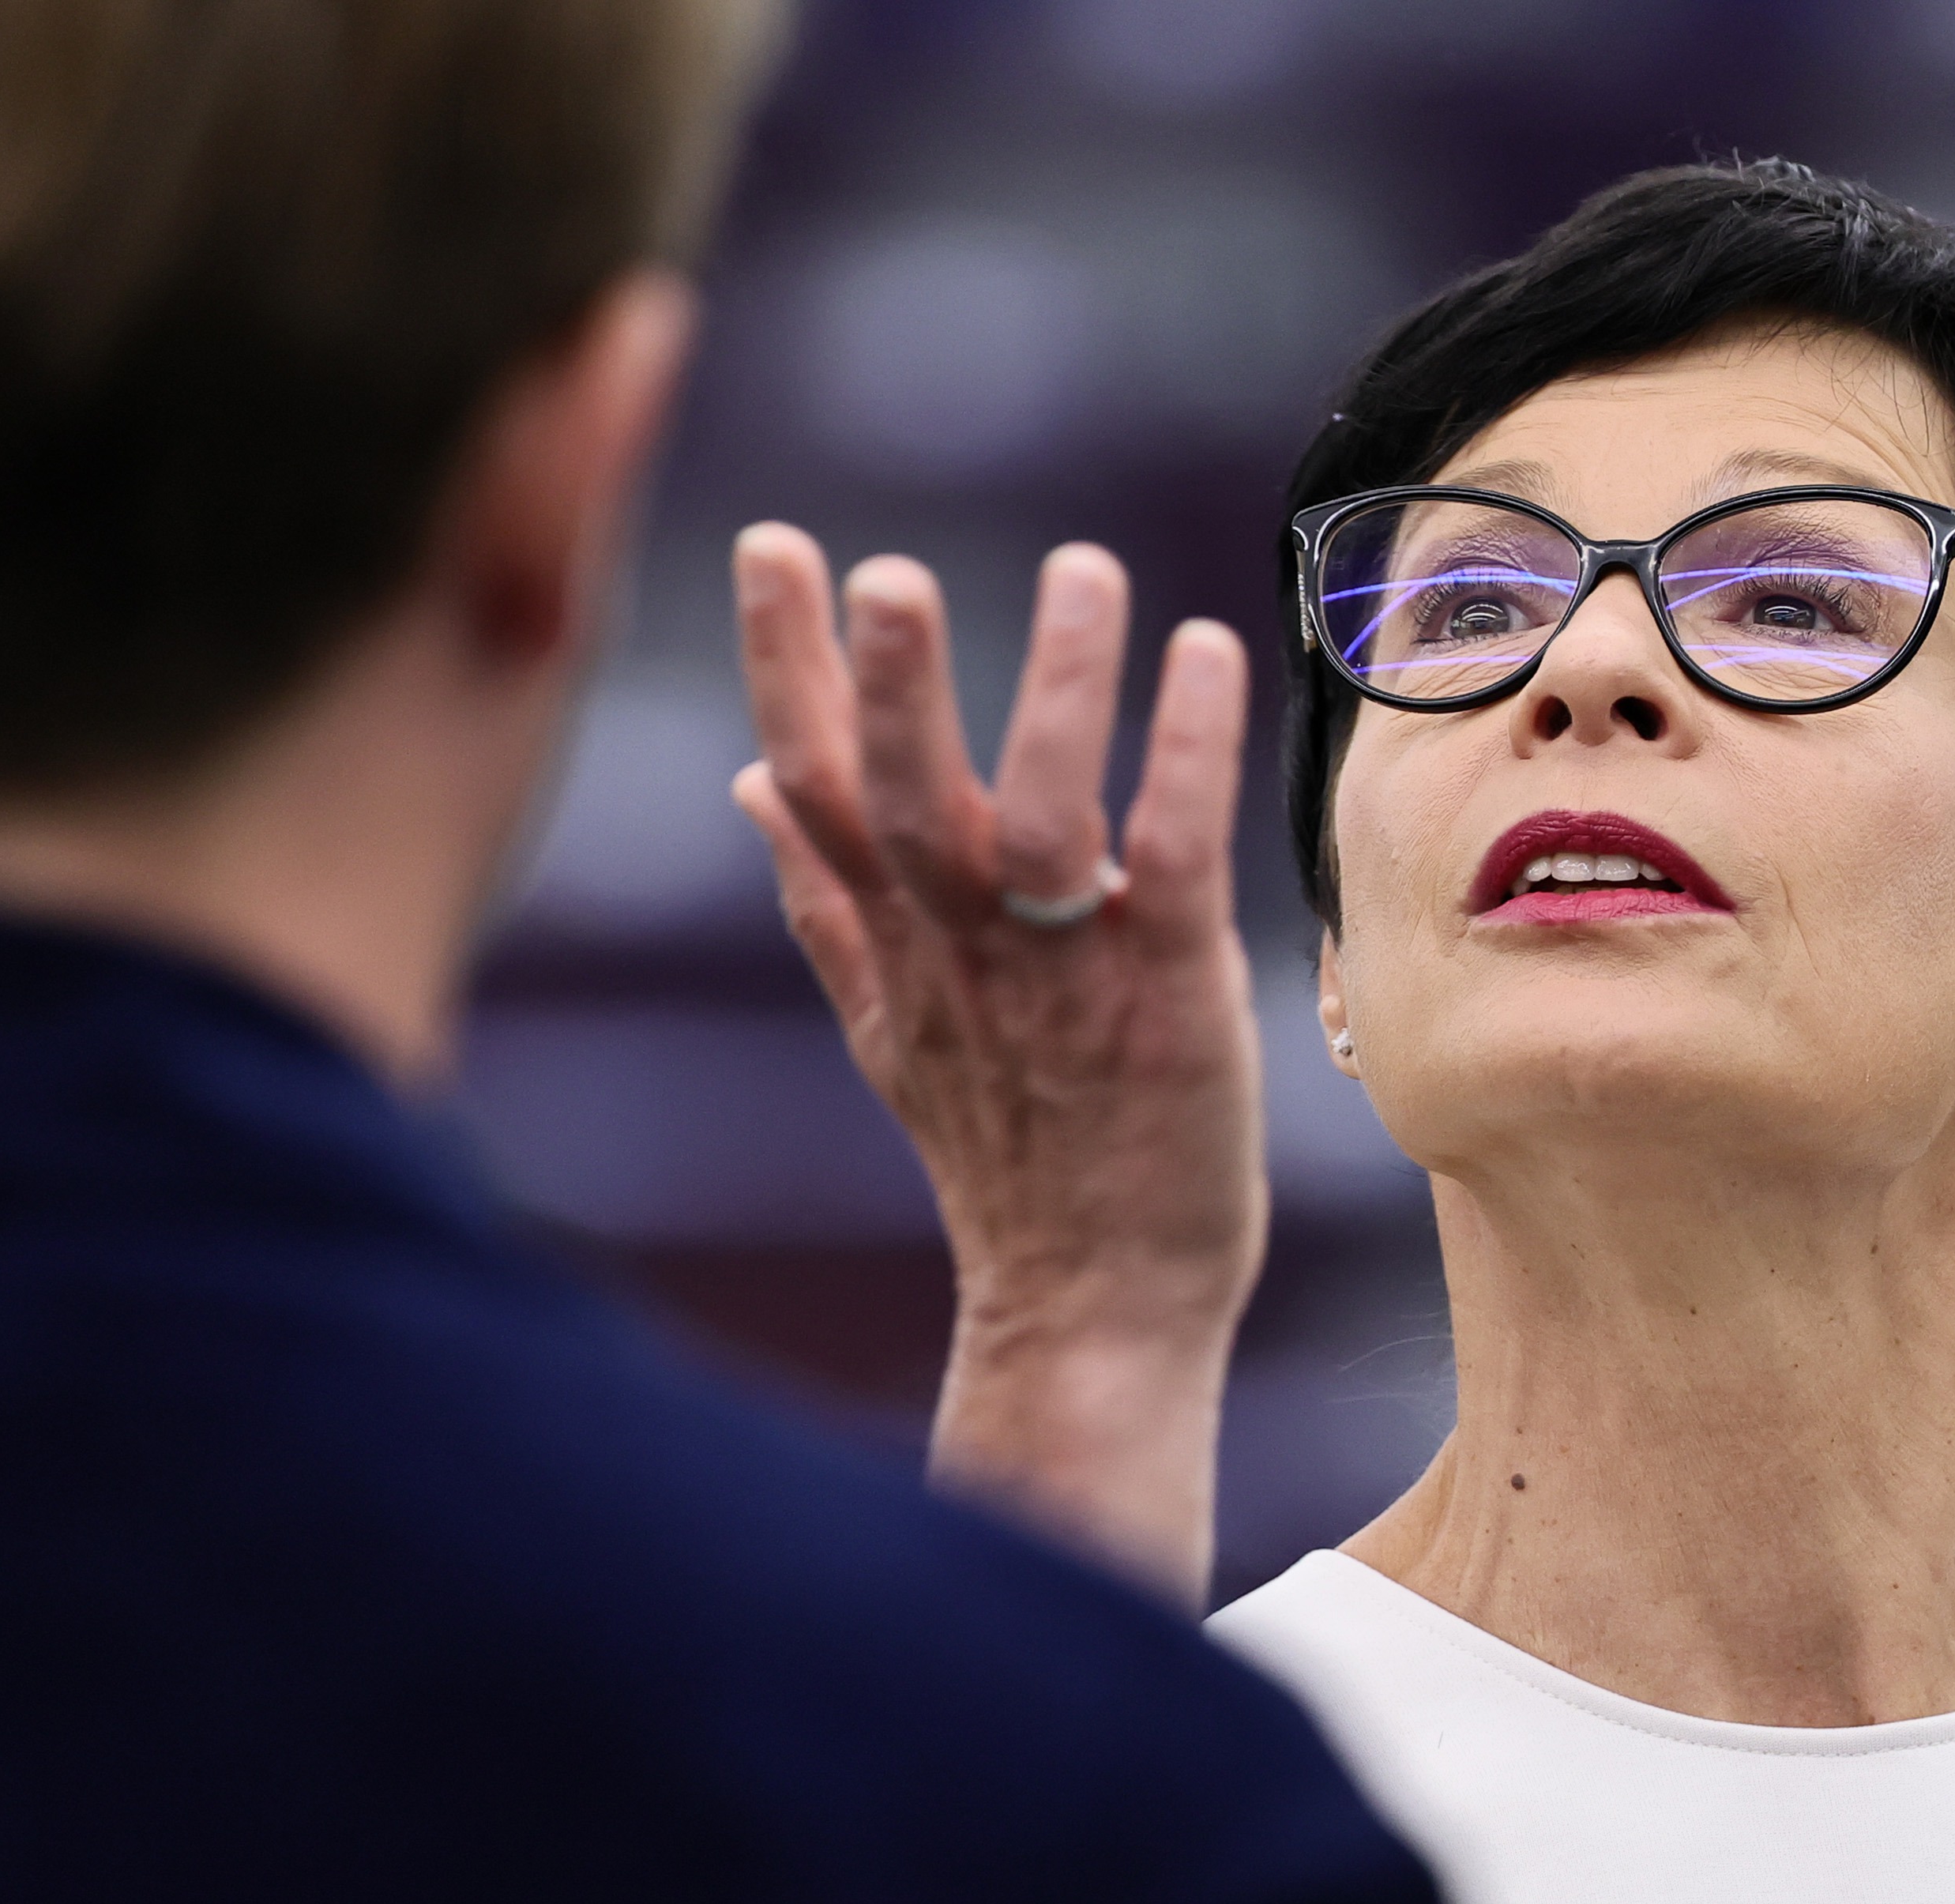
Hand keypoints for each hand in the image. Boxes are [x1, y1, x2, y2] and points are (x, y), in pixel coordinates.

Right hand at [729, 522, 1265, 1607]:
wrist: (1095, 1308)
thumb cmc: (1013, 1157)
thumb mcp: (892, 1026)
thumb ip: (826, 901)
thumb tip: (750, 782)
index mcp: (895, 945)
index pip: (814, 785)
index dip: (787, 664)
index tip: (771, 544)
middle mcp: (963, 954)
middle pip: (899, 800)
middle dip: (880, 682)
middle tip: (881, 569)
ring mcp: (1065, 980)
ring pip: (1036, 819)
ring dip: (1054, 692)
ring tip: (1081, 569)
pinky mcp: (1170, 1001)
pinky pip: (1170, 862)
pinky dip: (1183, 757)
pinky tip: (1204, 657)